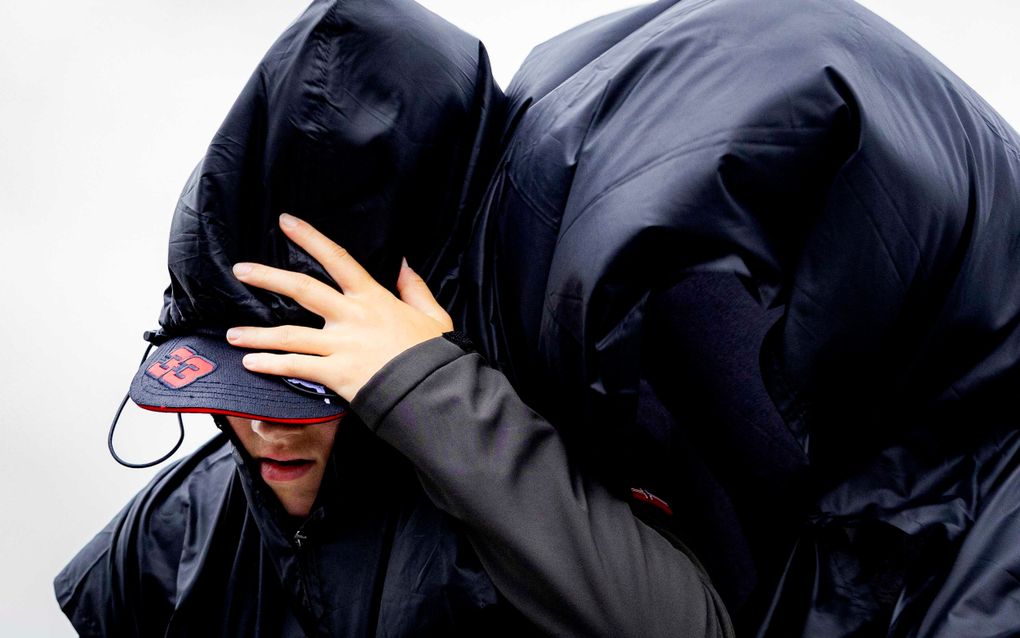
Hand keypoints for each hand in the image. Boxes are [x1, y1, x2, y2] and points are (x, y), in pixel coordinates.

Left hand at [226, 213, 453, 400]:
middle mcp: (352, 316)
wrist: (433, 388)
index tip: (287, 222)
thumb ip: (415, 288)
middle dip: (268, 277)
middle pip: (302, 289)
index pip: (337, 259)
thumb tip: (405, 264)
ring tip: (233, 334)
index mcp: (373, 298)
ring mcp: (341, 345)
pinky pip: (296, 367)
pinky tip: (251, 363)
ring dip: (258, 334)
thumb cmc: (434, 355)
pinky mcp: (336, 373)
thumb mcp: (433, 315)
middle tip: (242, 270)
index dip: (310, 238)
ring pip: (290, 334)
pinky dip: (271, 365)